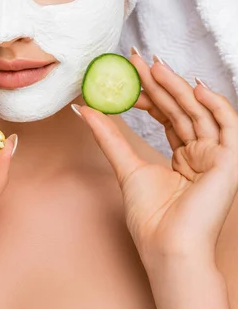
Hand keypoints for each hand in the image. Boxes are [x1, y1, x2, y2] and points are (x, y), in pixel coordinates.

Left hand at [75, 50, 237, 265]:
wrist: (167, 247)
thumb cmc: (151, 218)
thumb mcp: (126, 166)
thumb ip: (109, 136)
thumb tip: (84, 109)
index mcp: (183, 157)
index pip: (168, 116)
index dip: (150, 93)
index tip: (129, 74)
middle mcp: (202, 154)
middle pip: (180, 110)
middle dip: (159, 83)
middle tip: (137, 61)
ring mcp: (216, 157)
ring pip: (198, 113)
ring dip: (178, 88)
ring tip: (154, 67)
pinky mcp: (228, 162)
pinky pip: (227, 125)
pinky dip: (215, 104)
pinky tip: (195, 86)